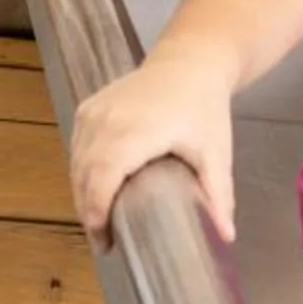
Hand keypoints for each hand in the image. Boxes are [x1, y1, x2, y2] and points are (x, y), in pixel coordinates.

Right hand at [69, 51, 236, 248]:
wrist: (190, 61)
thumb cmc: (204, 106)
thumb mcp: (215, 152)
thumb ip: (218, 194)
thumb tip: (226, 237)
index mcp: (135, 132)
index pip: (103, 177)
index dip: (97, 211)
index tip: (105, 240)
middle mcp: (106, 120)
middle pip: (85, 175)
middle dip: (89, 212)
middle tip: (105, 242)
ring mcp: (93, 112)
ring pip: (76, 162)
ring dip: (83, 194)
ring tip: (99, 223)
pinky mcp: (88, 108)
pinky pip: (77, 147)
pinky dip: (81, 172)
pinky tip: (94, 192)